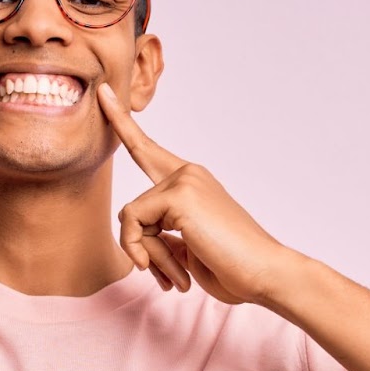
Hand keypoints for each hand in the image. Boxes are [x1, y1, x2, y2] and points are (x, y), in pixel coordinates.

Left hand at [99, 84, 293, 305]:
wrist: (264, 273)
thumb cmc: (232, 266)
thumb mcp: (188, 249)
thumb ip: (161, 235)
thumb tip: (137, 238)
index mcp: (191, 183)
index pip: (148, 149)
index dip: (123, 123)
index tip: (104, 93)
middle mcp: (188, 174)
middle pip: (133, 207)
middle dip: (137, 245)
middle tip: (156, 272)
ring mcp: (184, 181)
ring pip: (131, 217)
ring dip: (147, 254)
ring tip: (178, 277)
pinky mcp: (179, 194)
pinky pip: (133, 221)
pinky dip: (142, 250)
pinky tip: (175, 271)